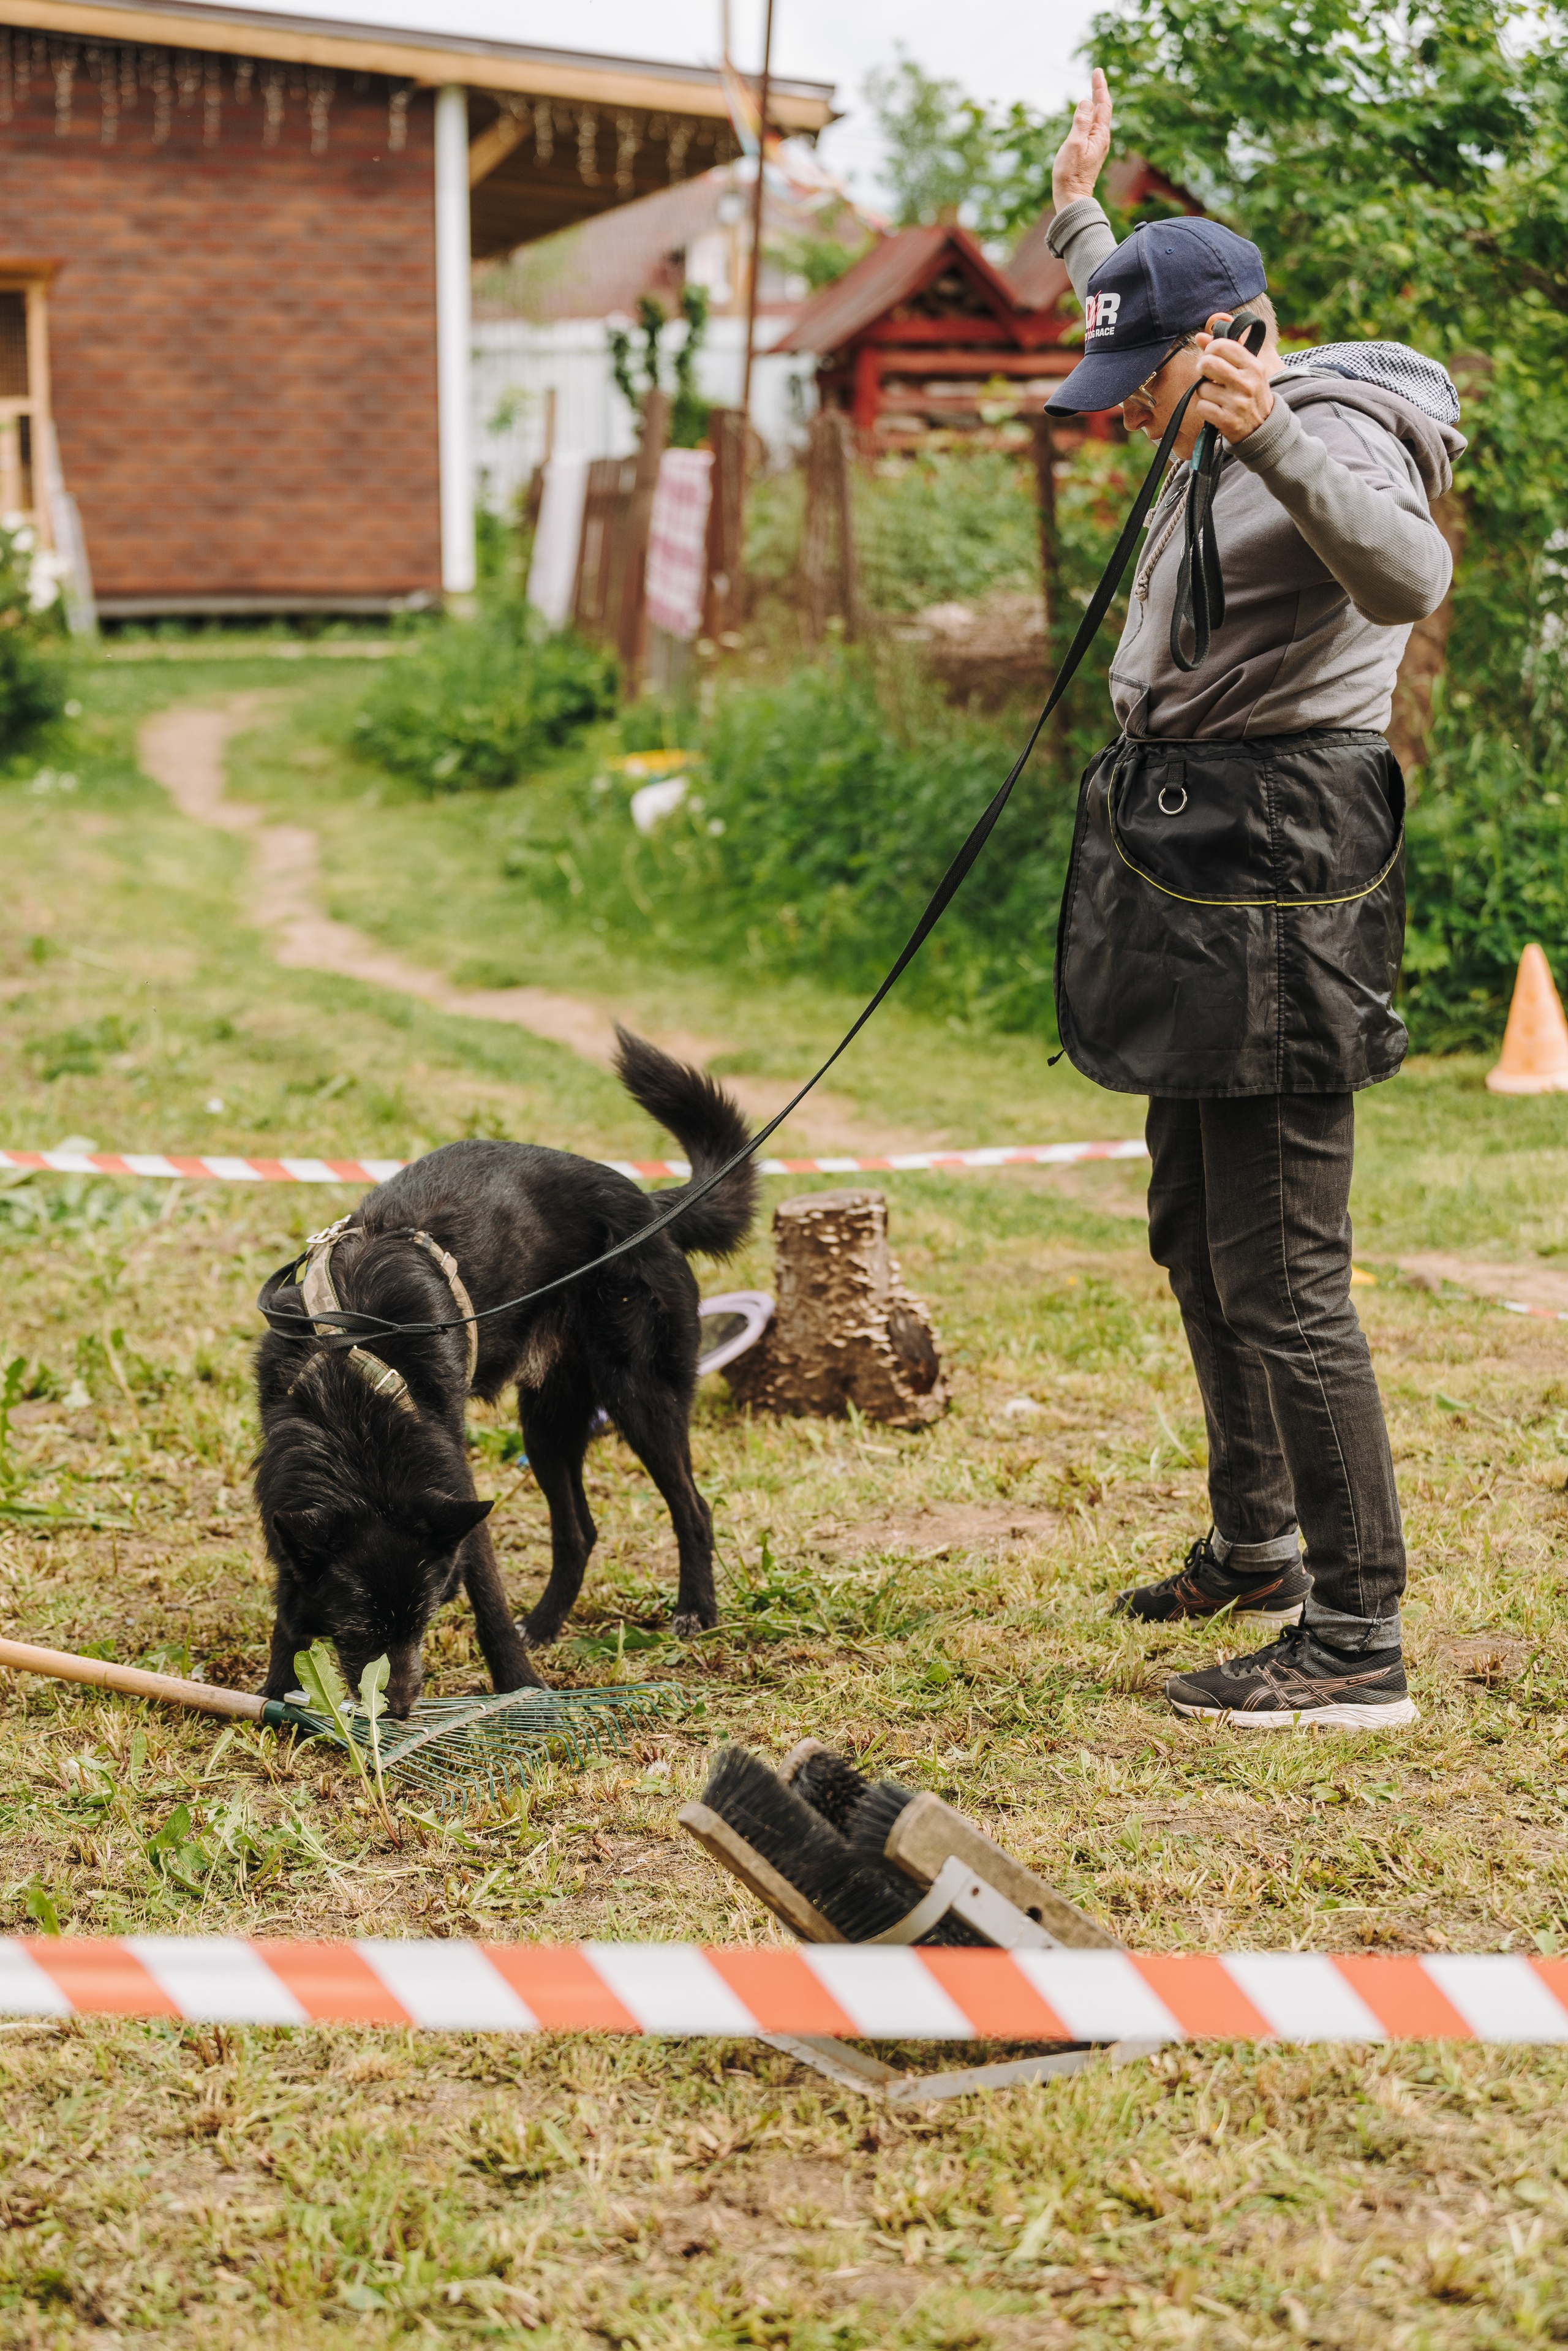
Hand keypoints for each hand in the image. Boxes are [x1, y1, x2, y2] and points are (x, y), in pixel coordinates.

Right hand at [1052, 68, 1111, 208]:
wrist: (1072, 198)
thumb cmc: (1070, 174)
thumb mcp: (1074, 144)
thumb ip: (1081, 122)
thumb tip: (1086, 102)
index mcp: (1099, 135)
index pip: (1102, 104)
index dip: (1100, 87)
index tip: (1098, 71)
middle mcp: (1101, 139)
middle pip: (1103, 110)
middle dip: (1100, 92)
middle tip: (1097, 75)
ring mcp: (1096, 146)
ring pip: (1098, 119)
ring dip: (1097, 103)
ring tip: (1095, 90)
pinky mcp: (1090, 153)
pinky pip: (1092, 128)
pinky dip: (1091, 116)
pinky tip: (1088, 115)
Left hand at [1191, 315, 1276, 444]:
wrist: (1263, 428)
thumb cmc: (1251, 394)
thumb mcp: (1247, 369)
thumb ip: (1225, 349)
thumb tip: (1199, 336)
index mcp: (1253, 366)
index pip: (1222, 346)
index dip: (1210, 349)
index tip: (1211, 356)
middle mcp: (1246, 383)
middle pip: (1208, 363)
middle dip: (1202, 368)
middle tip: (1207, 374)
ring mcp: (1237, 403)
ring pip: (1202, 387)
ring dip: (1204, 392)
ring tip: (1216, 395)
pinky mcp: (1227, 420)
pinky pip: (1202, 407)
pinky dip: (1204, 408)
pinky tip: (1214, 409)